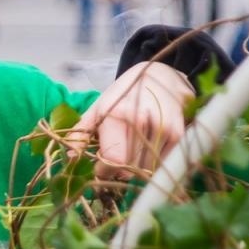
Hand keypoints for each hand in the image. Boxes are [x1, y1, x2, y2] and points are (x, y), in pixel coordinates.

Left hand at [67, 62, 193, 180]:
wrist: (161, 76)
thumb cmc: (125, 95)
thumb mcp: (99, 108)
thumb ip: (81, 132)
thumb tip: (70, 157)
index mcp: (117, 114)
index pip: (113, 160)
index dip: (104, 172)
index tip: (101, 170)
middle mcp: (141, 120)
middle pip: (129, 169)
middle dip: (119, 173)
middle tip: (116, 166)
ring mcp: (163, 128)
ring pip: (146, 170)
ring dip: (137, 171)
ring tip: (132, 158)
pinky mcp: (179, 135)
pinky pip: (162, 165)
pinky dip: (153, 165)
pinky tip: (148, 153)